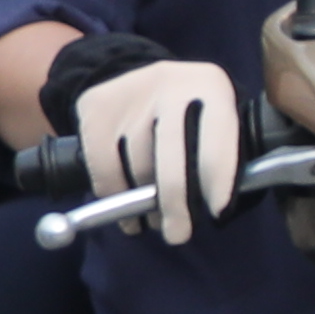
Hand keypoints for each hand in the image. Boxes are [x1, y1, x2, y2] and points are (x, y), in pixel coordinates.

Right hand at [78, 59, 243, 240]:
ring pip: (136, 164)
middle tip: (177, 234)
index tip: (216, 213)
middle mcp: (169, 82)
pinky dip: (112, 194)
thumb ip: (217, 157)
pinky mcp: (95, 106)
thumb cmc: (188, 119)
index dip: (219, 178)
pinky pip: (102, 165)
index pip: (217, 138)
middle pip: (171, 154)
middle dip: (174, 203)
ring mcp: (128, 93)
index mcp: (211, 86)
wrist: (138, 79)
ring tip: (150, 220)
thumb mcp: (213, 124)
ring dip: (142, 204)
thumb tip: (213, 209)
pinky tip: (124, 208)